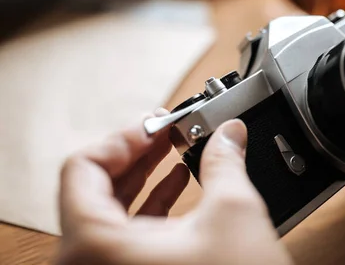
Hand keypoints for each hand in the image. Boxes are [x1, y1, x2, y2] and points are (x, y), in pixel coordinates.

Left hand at [57, 109, 292, 264]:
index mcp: (96, 246)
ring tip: (173, 153)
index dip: (123, 139)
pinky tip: (177, 187)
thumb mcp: (234, 215)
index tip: (154, 126)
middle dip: (135, 155)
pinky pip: (120, 237)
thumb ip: (224, 163)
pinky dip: (146, 208)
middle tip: (166, 133)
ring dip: (142, 178)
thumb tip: (229, 135)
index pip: (82, 168)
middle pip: (93, 189)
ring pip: (107, 214)